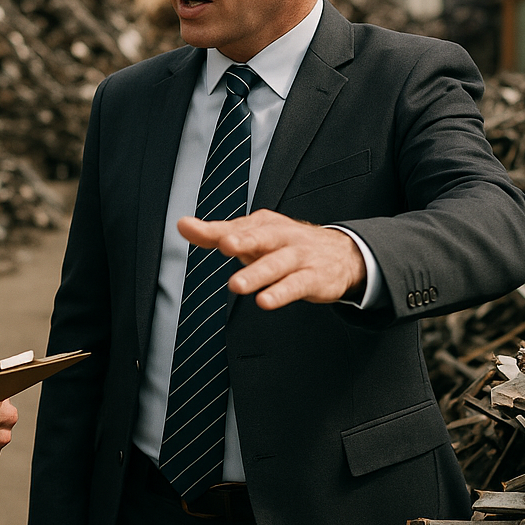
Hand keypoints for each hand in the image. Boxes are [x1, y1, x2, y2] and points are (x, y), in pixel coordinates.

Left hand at [178, 209, 366, 309]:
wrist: (341, 254)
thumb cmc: (285, 245)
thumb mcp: (252, 237)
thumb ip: (216, 233)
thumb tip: (183, 225)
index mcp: (262, 224)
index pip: (235, 226)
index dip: (214, 229)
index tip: (189, 227)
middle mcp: (281, 236)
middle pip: (261, 236)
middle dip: (244, 240)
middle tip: (225, 245)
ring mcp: (299, 256)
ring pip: (278, 263)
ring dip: (258, 273)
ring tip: (237, 285)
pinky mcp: (314, 278)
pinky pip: (297, 285)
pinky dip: (281, 293)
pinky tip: (266, 301)